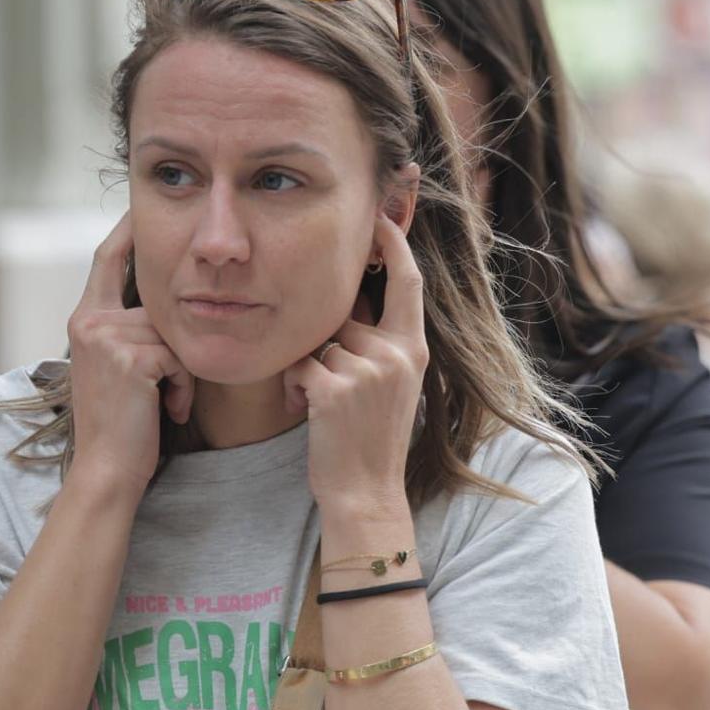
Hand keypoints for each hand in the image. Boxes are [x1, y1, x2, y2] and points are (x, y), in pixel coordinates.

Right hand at [66, 213, 194, 499]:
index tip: (145, 208)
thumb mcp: (121, 368)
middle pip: (157, 301)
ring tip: (163, 403)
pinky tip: (166, 410)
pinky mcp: (130, 358)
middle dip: (174, 344)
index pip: (107, 257)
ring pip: (173, 331)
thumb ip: (131, 331)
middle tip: (162, 390)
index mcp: (84, 321)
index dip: (128, 230)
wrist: (109, 470)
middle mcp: (89, 322)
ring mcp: (107, 337)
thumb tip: (166, 303)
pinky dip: (183, 387)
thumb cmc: (124, 425)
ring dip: (181, 371)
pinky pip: (179, 356)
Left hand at [283, 214, 427, 518]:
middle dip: (329, 345)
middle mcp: (397, 354)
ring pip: (319, 342)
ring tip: (325, 407)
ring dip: (310, 370)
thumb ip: (380, 343)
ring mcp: (368, 370)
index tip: (380, 217)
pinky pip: (300, 365)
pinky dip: (296, 387)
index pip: (408, 282)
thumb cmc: (370, 438)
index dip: (394, 244)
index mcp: (414, 349)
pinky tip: (310, 413)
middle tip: (335, 388)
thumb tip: (351, 303)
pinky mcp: (336, 388)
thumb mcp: (392, 385)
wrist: (366, 492)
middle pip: (347, 317)